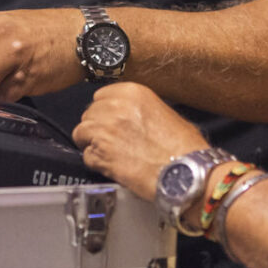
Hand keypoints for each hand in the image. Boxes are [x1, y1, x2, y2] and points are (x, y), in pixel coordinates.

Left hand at [74, 82, 207, 199]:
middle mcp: (114, 107)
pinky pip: (86, 156)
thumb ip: (140, 110)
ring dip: (91, 144)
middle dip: (96, 128)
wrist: (187, 173)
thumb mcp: (165, 113)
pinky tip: (112, 167)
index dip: (104, 111)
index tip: (110, 121)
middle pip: (89, 114)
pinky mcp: (99, 153)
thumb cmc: (184, 147)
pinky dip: (96, 163)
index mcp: (132, 93)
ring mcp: (104, 130)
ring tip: (108, 155)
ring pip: (81, 133)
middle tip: (110, 142)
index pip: (100, 96)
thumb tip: (129, 116)